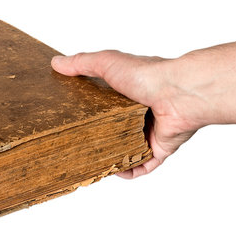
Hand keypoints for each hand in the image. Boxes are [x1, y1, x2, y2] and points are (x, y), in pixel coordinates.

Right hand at [51, 50, 200, 178]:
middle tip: (80, 144)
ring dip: (114, 156)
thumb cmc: (146, 75)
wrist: (178, 94)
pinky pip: (144, 165)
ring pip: (129, 148)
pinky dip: (130, 171)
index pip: (107, 103)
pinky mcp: (160, 148)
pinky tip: (115, 172)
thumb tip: (57, 63)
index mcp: (130, 91)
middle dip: (101, 137)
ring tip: (93, 162)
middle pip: (117, 128)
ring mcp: (151, 131)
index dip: (92, 110)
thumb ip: (82, 63)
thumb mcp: (107, 62)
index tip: (74, 117)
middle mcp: (141, 112)